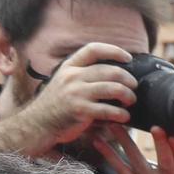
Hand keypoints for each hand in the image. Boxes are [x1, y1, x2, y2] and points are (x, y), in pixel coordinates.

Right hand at [0, 42, 136, 152]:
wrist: (38, 123)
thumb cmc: (58, 104)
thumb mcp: (65, 82)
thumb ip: (84, 75)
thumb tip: (114, 73)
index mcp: (70, 67)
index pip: (93, 49)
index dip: (114, 51)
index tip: (129, 58)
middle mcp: (73, 76)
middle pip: (111, 71)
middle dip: (129, 79)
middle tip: (134, 87)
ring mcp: (76, 93)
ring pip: (114, 88)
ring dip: (129, 96)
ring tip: (131, 102)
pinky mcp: (81, 110)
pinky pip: (110, 110)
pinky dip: (122, 114)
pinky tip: (124, 117)